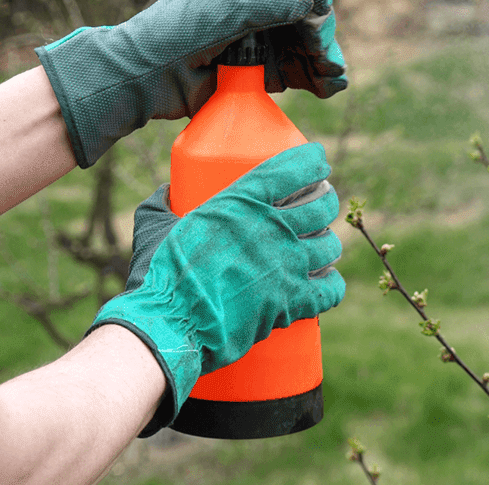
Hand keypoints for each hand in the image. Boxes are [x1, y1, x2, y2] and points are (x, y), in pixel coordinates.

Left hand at [35, 0, 346, 167]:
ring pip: (307, 49)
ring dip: (325, 57)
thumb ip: (264, 4)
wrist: (141, 81)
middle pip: (306, 18)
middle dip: (322, 31)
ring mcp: (259, 46)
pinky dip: (319, 80)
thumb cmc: (170, 35)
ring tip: (332, 71)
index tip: (321, 3)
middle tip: (322, 47)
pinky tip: (330, 83)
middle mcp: (256, 14)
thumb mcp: (219, 11)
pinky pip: (298, 76)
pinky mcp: (259, 78)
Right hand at [86, 142, 344, 436]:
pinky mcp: (292, 302)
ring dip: (327, 244)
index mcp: (241, 202)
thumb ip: (163, 204)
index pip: (293, 168)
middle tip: (320, 206)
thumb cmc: (161, 276)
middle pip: (322, 206)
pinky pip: (332, 288)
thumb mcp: (156, 226)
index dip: (313, 161)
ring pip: (330, 245)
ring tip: (319, 245)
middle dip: (326, 202)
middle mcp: (272, 228)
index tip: (319, 162)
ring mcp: (286, 266)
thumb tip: (168, 192)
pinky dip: (331, 284)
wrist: (169, 327)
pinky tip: (325, 281)